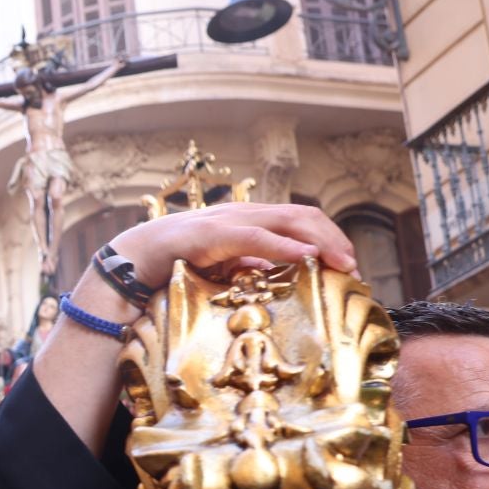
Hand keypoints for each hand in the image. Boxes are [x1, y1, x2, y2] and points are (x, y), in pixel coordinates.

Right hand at [108, 202, 358, 290]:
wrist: (134, 257)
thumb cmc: (176, 261)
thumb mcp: (222, 265)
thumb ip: (248, 265)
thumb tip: (276, 275)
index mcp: (250, 220)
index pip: (301, 220)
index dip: (330, 239)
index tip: (348, 266)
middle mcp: (245, 213)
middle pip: (305, 216)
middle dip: (335, 240)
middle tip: (354, 268)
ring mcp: (231, 219)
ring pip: (290, 220)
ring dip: (322, 242)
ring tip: (342, 264)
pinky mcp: (214, 234)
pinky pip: (257, 237)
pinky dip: (286, 247)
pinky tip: (307, 259)